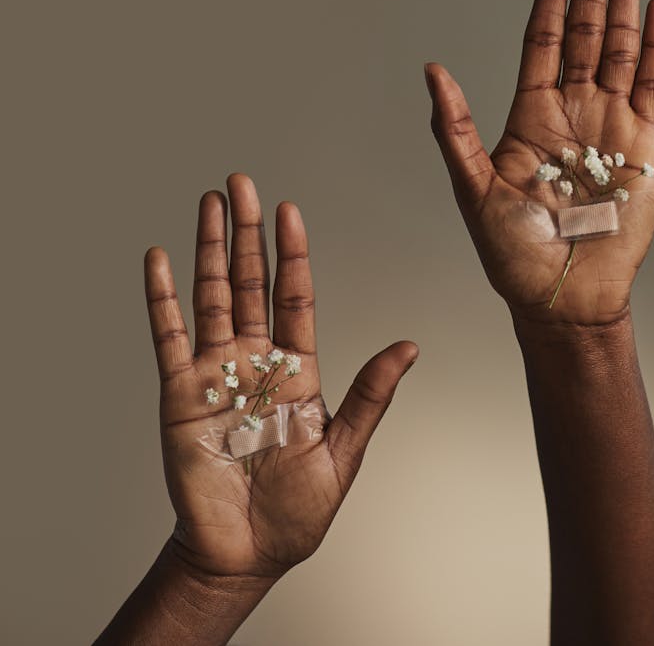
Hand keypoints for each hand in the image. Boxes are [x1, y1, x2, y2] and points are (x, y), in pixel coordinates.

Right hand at [145, 174, 417, 582]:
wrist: (248, 554)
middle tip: (242, 183)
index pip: (292, 294)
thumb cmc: (298, 510)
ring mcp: (215, 372)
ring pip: (211, 296)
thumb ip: (369, 394)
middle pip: (248, 281)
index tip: (289, 210)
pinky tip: (160, 258)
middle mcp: (254, 360)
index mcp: (296, 368)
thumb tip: (409, 346)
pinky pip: (168, 336)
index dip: (290, 252)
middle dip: (245, 232)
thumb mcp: (343, 449)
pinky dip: (162, 297)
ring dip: (207, 248)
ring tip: (209, 202)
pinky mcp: (179, 393)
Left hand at [425, 0, 653, 325]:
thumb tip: (431, 71)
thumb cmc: (512, 252)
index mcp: (530, 113)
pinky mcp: (645, 144)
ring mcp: (610, 123)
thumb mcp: (472, 187)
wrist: (563, 296)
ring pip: (620, 46)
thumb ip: (454, 128)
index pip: (543, 37)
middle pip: (585, 29)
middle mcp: (572, 109)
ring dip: (623, 0)